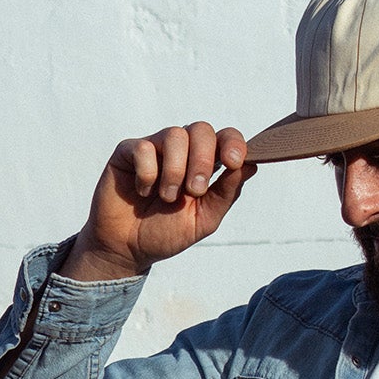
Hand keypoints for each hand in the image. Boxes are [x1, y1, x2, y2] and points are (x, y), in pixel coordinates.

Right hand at [62, 122, 254, 281]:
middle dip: (203, 160)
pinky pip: (143, 147)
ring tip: (167, 197)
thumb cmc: (165, 232)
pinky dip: (147, 173)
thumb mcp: (204, 219)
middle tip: (194, 191)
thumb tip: (251, 165)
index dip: (233, 143)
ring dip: (175, 171)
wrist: (127, 248)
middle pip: (201, 130)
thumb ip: (226, 193)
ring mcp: (155, 148)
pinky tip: (143, 192)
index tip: (233, 162)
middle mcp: (182, 151)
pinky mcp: (128, 152)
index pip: (225, 137)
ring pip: (174, 135)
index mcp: (204, 164)